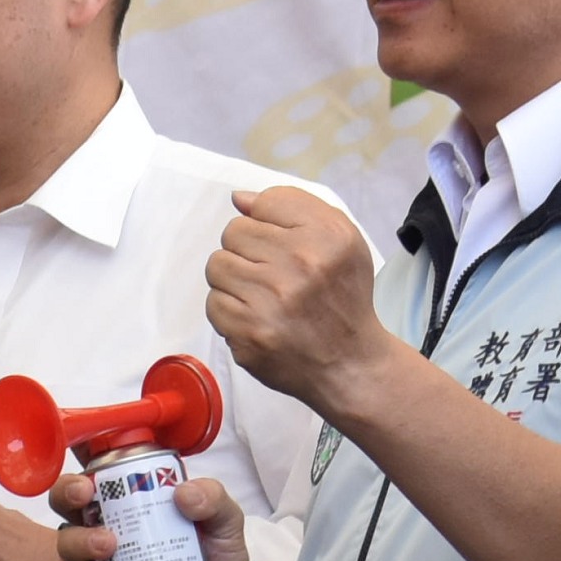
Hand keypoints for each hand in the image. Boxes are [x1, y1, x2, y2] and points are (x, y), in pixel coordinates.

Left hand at [204, 182, 400, 422]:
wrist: (348, 362)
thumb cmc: (342, 297)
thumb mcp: (341, 240)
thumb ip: (292, 207)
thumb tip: (239, 198)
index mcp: (326, 235)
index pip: (264, 203)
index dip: (267, 224)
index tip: (283, 245)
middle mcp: (301, 264)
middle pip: (234, 231)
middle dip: (247, 251)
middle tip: (272, 275)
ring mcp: (272, 301)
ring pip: (217, 265)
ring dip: (234, 280)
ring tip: (262, 296)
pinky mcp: (250, 333)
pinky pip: (213, 303)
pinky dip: (230, 311)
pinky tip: (256, 318)